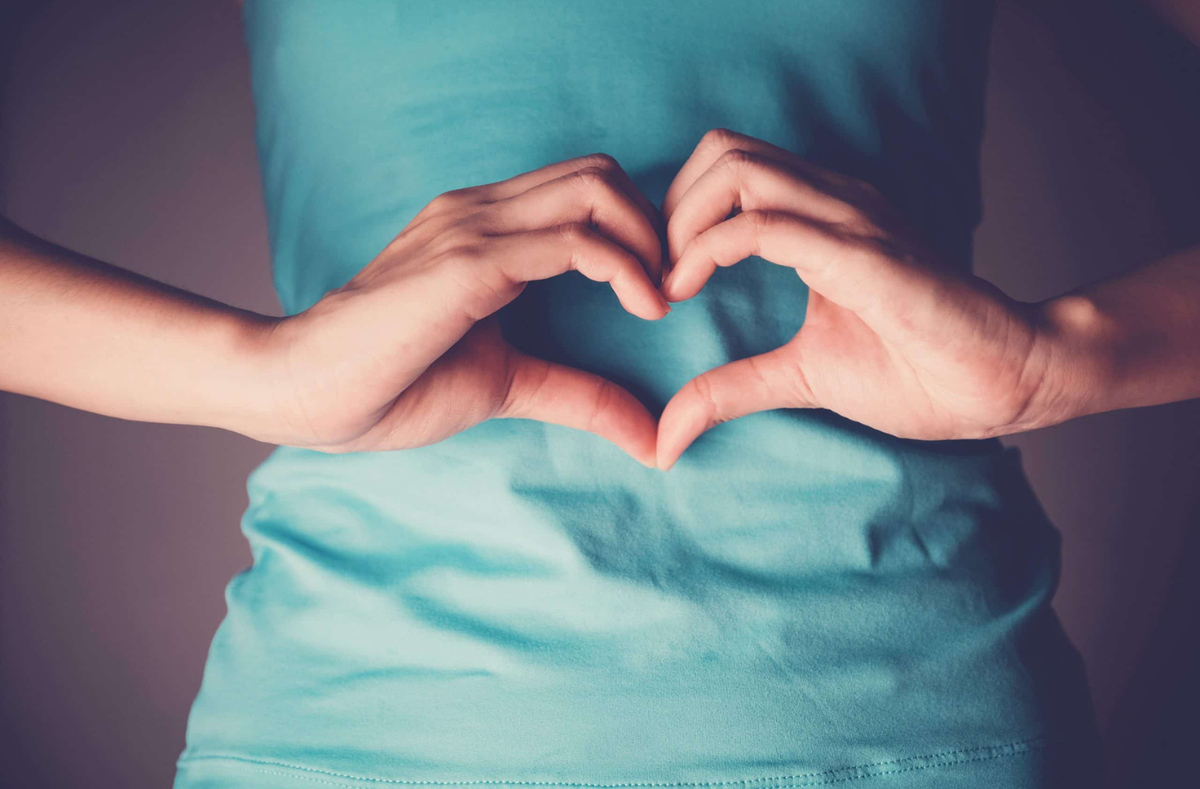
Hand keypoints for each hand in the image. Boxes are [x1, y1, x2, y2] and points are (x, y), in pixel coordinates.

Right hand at [261, 154, 670, 465]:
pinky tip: (645, 309)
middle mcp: (481, 211)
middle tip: (672, 288)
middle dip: (656, 225)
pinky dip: (626, 268)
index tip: (661, 290)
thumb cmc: (390, 383)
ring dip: (650, 241)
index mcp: (485, 228)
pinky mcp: (469, 263)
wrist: (304, 391)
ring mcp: (474, 229)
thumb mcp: (506, 384)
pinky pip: (574, 241)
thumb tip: (650, 438)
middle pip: (602, 173)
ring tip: (661, 300)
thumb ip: (577, 395)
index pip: (585, 187)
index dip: (638, 229)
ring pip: (596, 191)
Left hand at [655, 129, 1054, 469]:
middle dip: (670, 207)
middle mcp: (833, 200)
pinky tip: (687, 290)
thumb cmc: (918, 371)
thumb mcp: (800, 377)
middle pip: (721, 149)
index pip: (728, 166)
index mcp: (822, 215)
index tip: (661, 280)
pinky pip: (765, 224)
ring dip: (682, 221)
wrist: (1005, 381)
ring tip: (672, 282)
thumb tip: (666, 438)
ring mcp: (849, 218)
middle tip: (658, 273)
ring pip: (736, 170)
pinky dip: (708, 250)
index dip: (677, 213)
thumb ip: (730, 390)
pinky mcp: (861, 253)